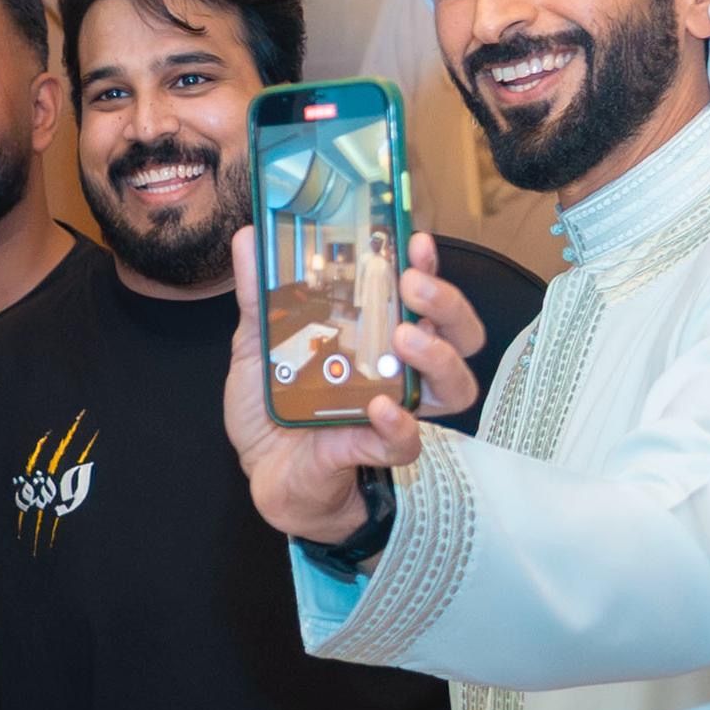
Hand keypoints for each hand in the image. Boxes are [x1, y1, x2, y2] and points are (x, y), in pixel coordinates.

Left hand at [227, 224, 487, 547]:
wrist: (262, 471)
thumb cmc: (275, 407)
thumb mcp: (259, 344)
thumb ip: (260, 295)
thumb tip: (251, 238)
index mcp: (377, 336)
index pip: (422, 297)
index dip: (428, 267)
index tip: (416, 241)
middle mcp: (397, 370)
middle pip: (459, 333)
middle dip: (446, 303)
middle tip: (411, 285)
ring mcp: (394, 410)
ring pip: (453, 385)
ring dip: (437, 356)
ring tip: (405, 338)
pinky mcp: (375, 450)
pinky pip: (406, 439)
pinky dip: (399, 424)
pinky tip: (380, 407)